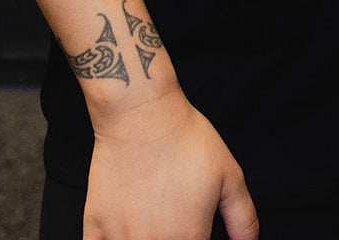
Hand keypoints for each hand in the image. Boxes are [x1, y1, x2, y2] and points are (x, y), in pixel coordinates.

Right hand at [84, 88, 258, 239]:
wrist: (140, 111)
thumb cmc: (185, 138)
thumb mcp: (230, 175)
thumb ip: (244, 219)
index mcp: (188, 238)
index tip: (194, 232)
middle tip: (174, 223)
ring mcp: (120, 238)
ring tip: (151, 227)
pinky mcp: (94, 226)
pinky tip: (124, 233)